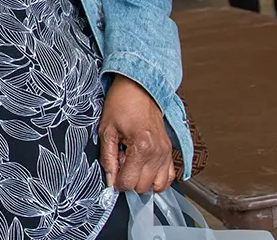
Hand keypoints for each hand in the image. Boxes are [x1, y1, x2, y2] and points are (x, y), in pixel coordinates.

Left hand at [98, 75, 176, 193]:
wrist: (139, 89)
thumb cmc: (121, 104)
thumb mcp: (106, 131)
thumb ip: (108, 158)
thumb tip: (109, 180)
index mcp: (141, 147)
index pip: (129, 182)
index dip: (117, 182)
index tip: (112, 172)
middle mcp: (157, 153)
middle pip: (143, 187)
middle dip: (129, 179)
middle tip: (121, 162)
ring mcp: (166, 153)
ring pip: (157, 185)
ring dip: (143, 180)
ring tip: (133, 163)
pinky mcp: (170, 151)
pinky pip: (169, 177)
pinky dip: (157, 178)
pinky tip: (145, 167)